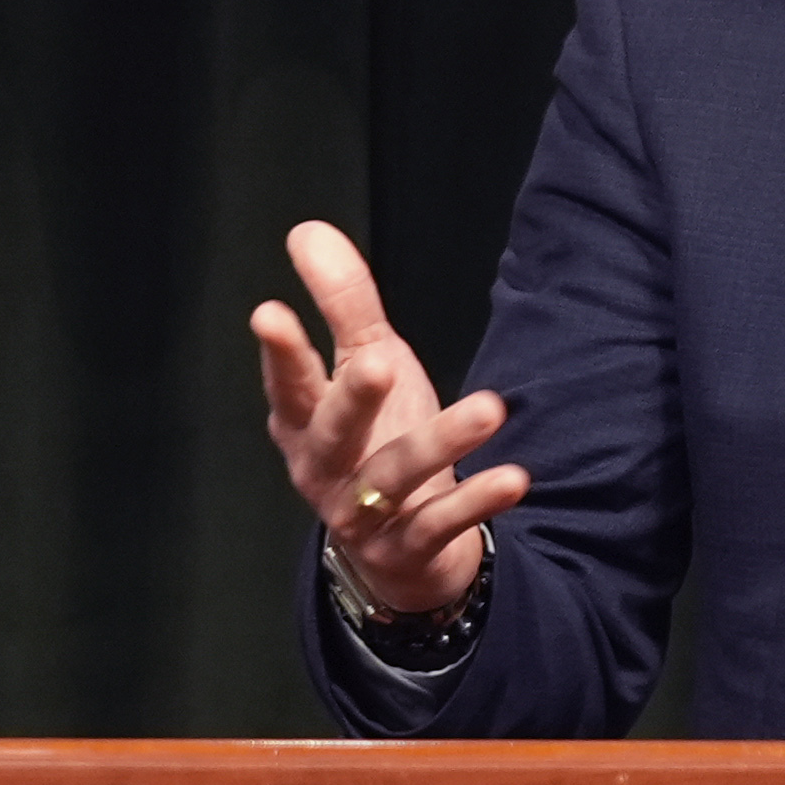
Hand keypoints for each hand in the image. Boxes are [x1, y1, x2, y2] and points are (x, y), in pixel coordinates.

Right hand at [251, 220, 526, 623]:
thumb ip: (343, 304)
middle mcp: (325, 472)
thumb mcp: (364, 365)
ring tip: (490, 407)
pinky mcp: (411, 549)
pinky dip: (476, 501)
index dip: (279, 353)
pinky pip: (443, 524)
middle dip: (353, 399)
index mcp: (303, 424)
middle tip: (377, 362)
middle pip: (333, 434)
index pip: (289, 384)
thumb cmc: (375, 441)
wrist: (401, 553)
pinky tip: (515, 476)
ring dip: (441, 443)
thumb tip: (307, 231)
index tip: (270, 313)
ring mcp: (366, 516)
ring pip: (397, 477)